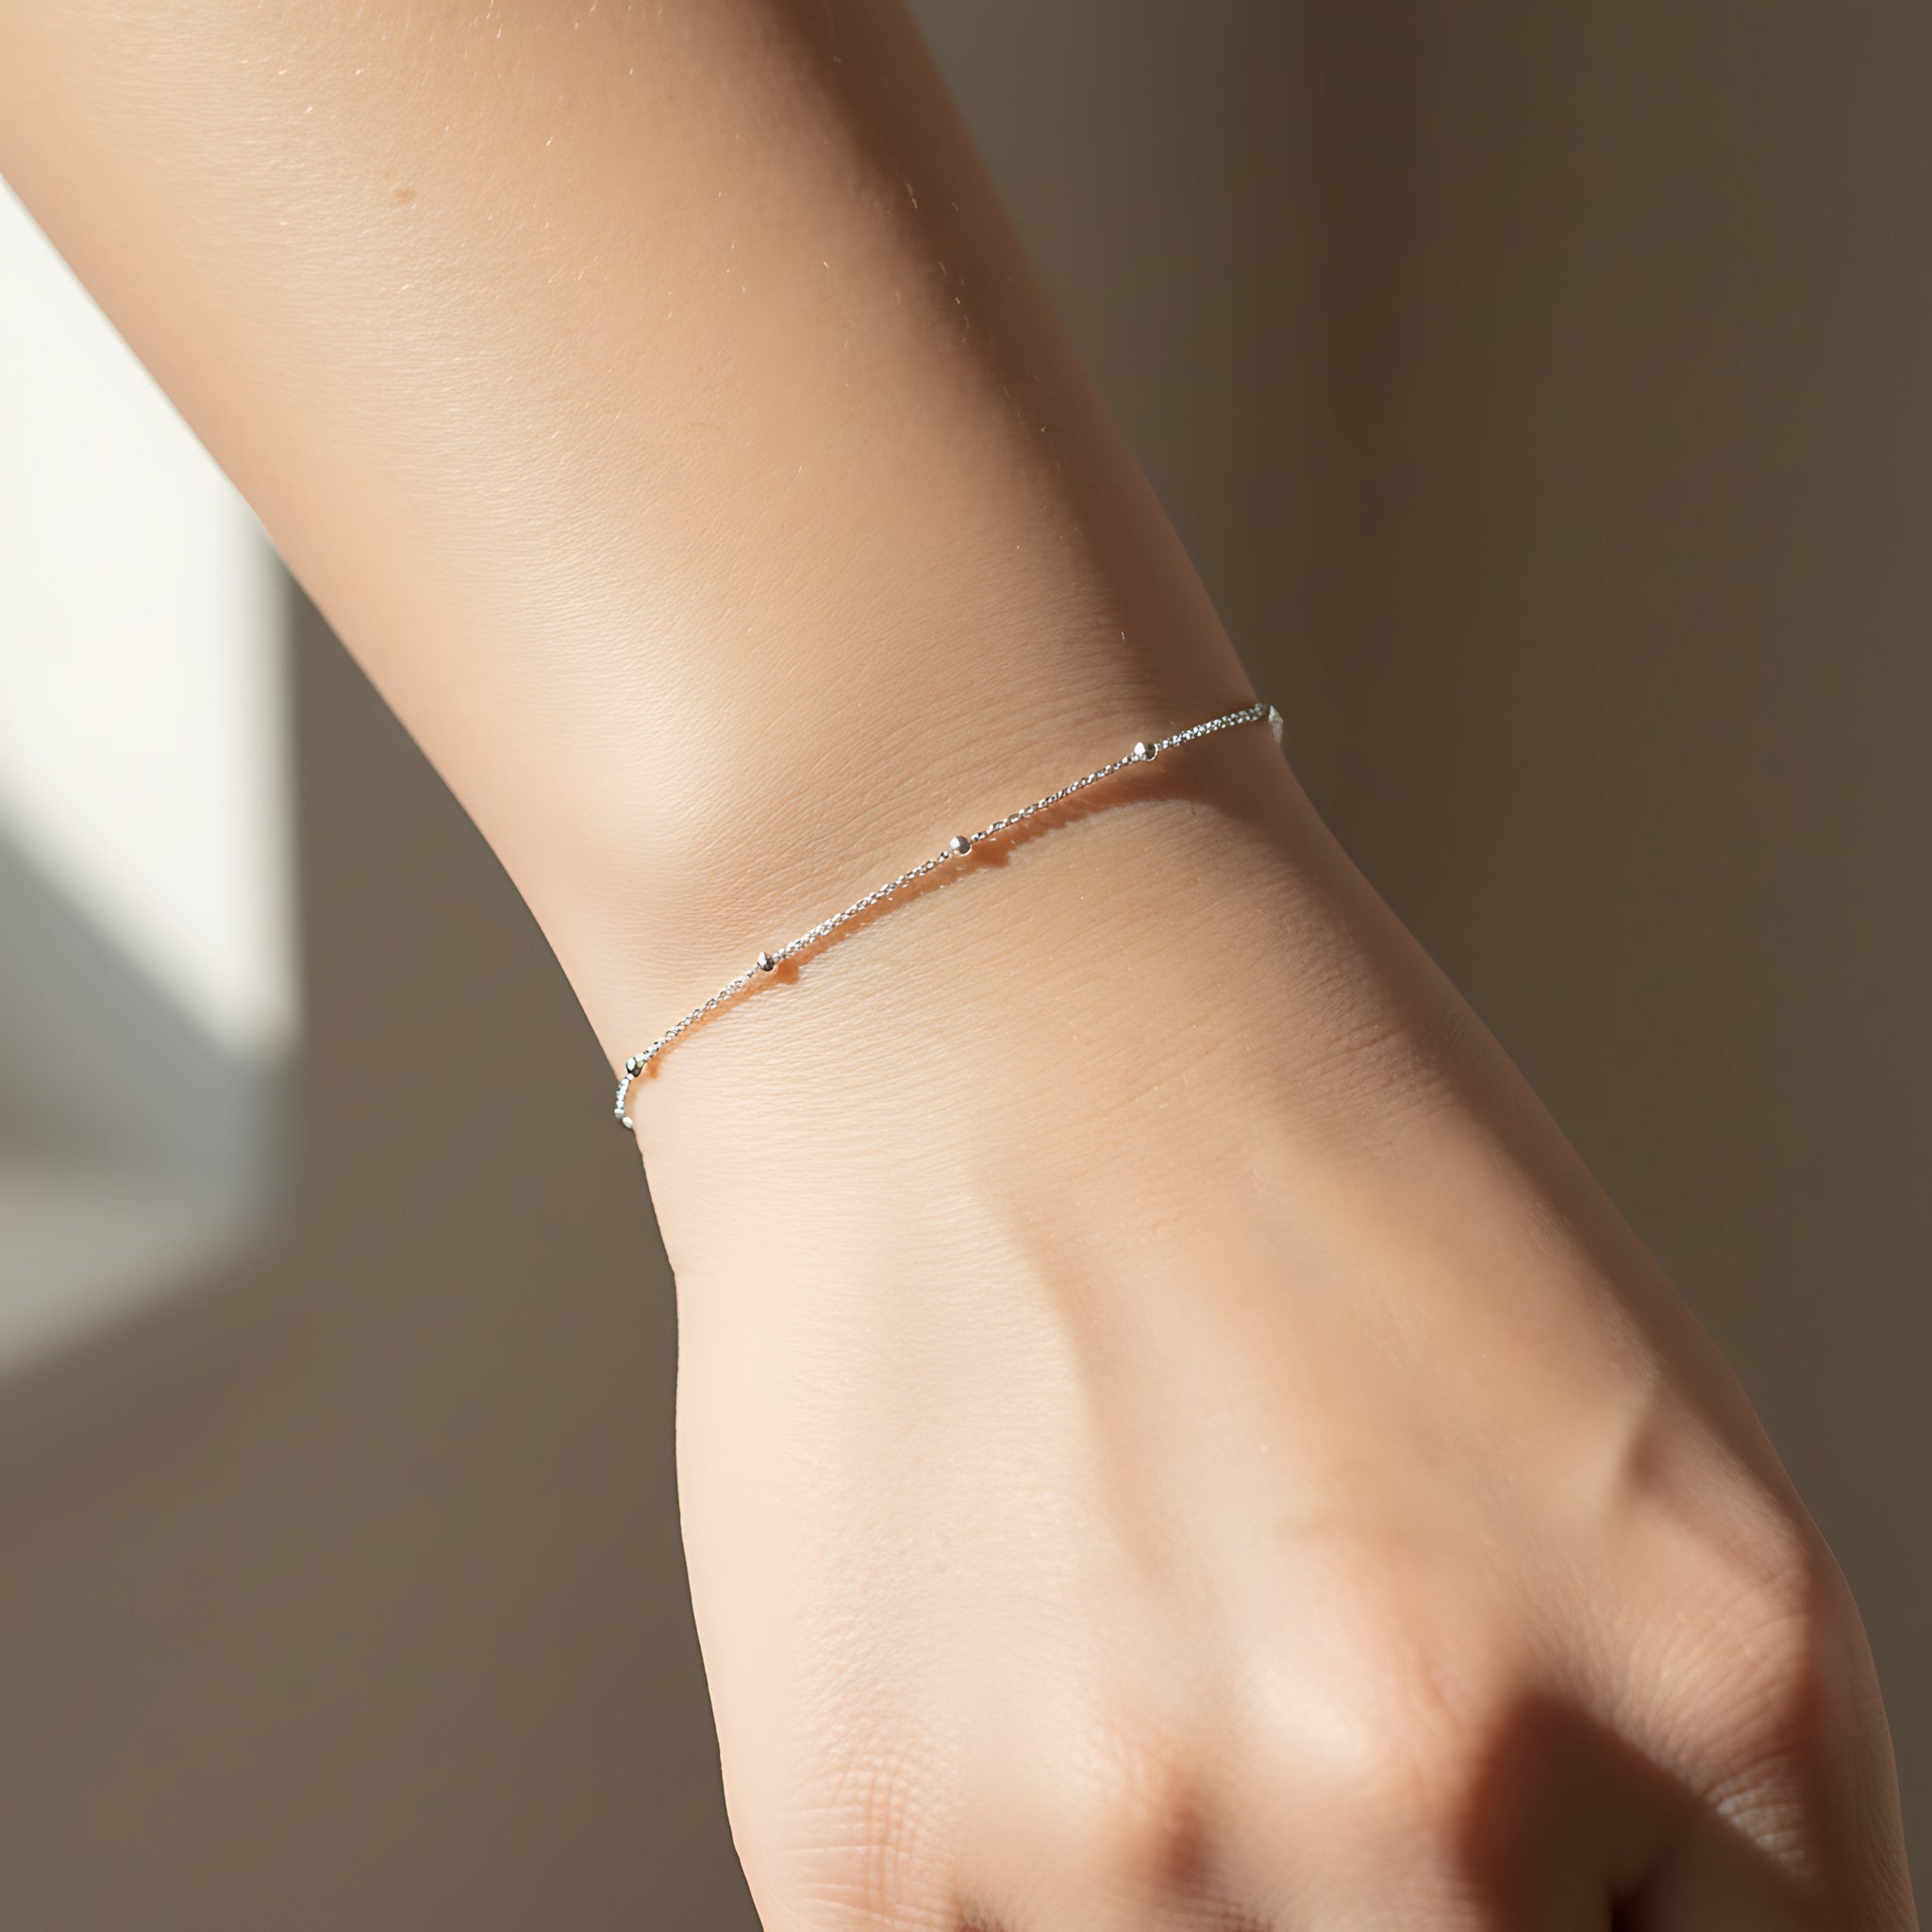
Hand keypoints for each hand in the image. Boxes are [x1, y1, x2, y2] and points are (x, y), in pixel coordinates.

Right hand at [641, 753, 1913, 1929]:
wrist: (962, 987)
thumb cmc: (1274, 1141)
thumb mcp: (1592, 1426)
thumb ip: (1643, 1763)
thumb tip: (1551, 1926)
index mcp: (1709, 1660)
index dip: (1629, 1930)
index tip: (1532, 1879)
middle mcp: (1429, 1791)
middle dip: (1409, 1899)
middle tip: (1291, 1693)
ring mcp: (1131, 1849)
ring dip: (1192, 1886)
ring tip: (1127, 1642)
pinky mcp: (872, 1868)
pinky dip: (1017, 1870)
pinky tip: (1001, 1659)